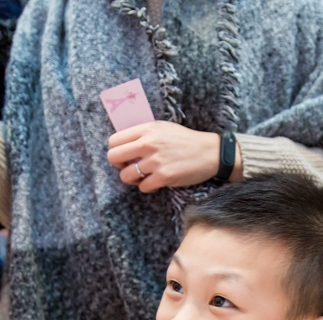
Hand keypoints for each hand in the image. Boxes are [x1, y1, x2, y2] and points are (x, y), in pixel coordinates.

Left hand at [106, 122, 241, 192]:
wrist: (210, 152)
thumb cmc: (185, 140)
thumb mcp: (162, 128)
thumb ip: (143, 134)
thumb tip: (124, 145)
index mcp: (146, 129)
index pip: (114, 140)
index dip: (116, 151)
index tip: (125, 156)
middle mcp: (148, 143)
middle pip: (113, 157)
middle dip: (119, 165)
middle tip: (129, 167)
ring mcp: (155, 161)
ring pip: (125, 176)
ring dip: (133, 179)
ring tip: (143, 177)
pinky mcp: (164, 177)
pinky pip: (143, 187)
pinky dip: (148, 187)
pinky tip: (156, 182)